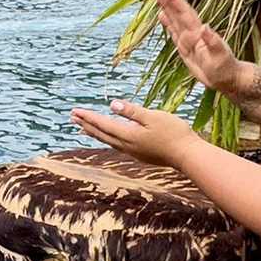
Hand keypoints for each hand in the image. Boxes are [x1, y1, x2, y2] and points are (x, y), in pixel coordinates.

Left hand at [70, 99, 199, 168]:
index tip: (75, 111)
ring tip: (84, 129)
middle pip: (102, 134)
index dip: (88, 117)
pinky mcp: (141, 155)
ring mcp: (134, 152)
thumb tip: (111, 105)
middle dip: (86, 125)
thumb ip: (132, 111)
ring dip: (95, 133)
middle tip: (72, 118)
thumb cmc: (174, 133)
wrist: (188, 156)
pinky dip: (107, 139)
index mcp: (129, 135)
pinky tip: (109, 138)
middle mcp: (127, 146)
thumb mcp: (153, 117)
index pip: (103, 124)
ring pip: (108, 141)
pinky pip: (117, 145)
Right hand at [155, 0, 242, 92]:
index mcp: (198, 33)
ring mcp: (189, 39)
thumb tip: (205, 27)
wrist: (227, 78)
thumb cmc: (224, 69)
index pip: (184, 13)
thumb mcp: (219, 57)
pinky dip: (168, 22)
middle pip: (178, 12)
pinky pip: (174, 32)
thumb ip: (213, 42)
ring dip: (167, 7)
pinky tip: (162, 15)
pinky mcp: (186, 48)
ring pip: (175, 19)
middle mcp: (192, 33)